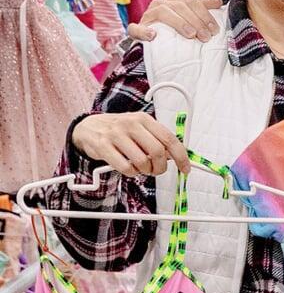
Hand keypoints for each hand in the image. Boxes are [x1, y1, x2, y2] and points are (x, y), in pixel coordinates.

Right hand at [71, 112, 190, 177]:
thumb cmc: (119, 131)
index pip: (169, 139)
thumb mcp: (140, 129)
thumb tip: (176, 157)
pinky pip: (126, 168)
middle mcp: (131, 124)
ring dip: (145, 171)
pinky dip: (131, 173)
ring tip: (139, 167)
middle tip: (156, 170)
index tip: (186, 169)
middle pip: (158, 152)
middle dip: (160, 167)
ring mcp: (116, 134)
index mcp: (144, 119)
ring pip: (142, 162)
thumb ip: (157, 140)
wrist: (89, 128)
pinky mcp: (103, 146)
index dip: (181, 157)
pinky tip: (127, 167)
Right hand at [128, 0, 223, 42]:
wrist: (155, 46)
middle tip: (206, 37)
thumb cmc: (175, 31)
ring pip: (162, 12)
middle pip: (180, 6)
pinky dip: (144, 31)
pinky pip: (135, 28)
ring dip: (178, 23)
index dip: (205, 15)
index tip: (215, 30)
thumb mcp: (190, 18)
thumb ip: (202, 8)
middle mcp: (160, 4)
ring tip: (190, 35)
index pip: (192, 2)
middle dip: (196, 21)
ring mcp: (147, 16)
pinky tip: (153, 36)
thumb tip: (218, 2)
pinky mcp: (136, 30)